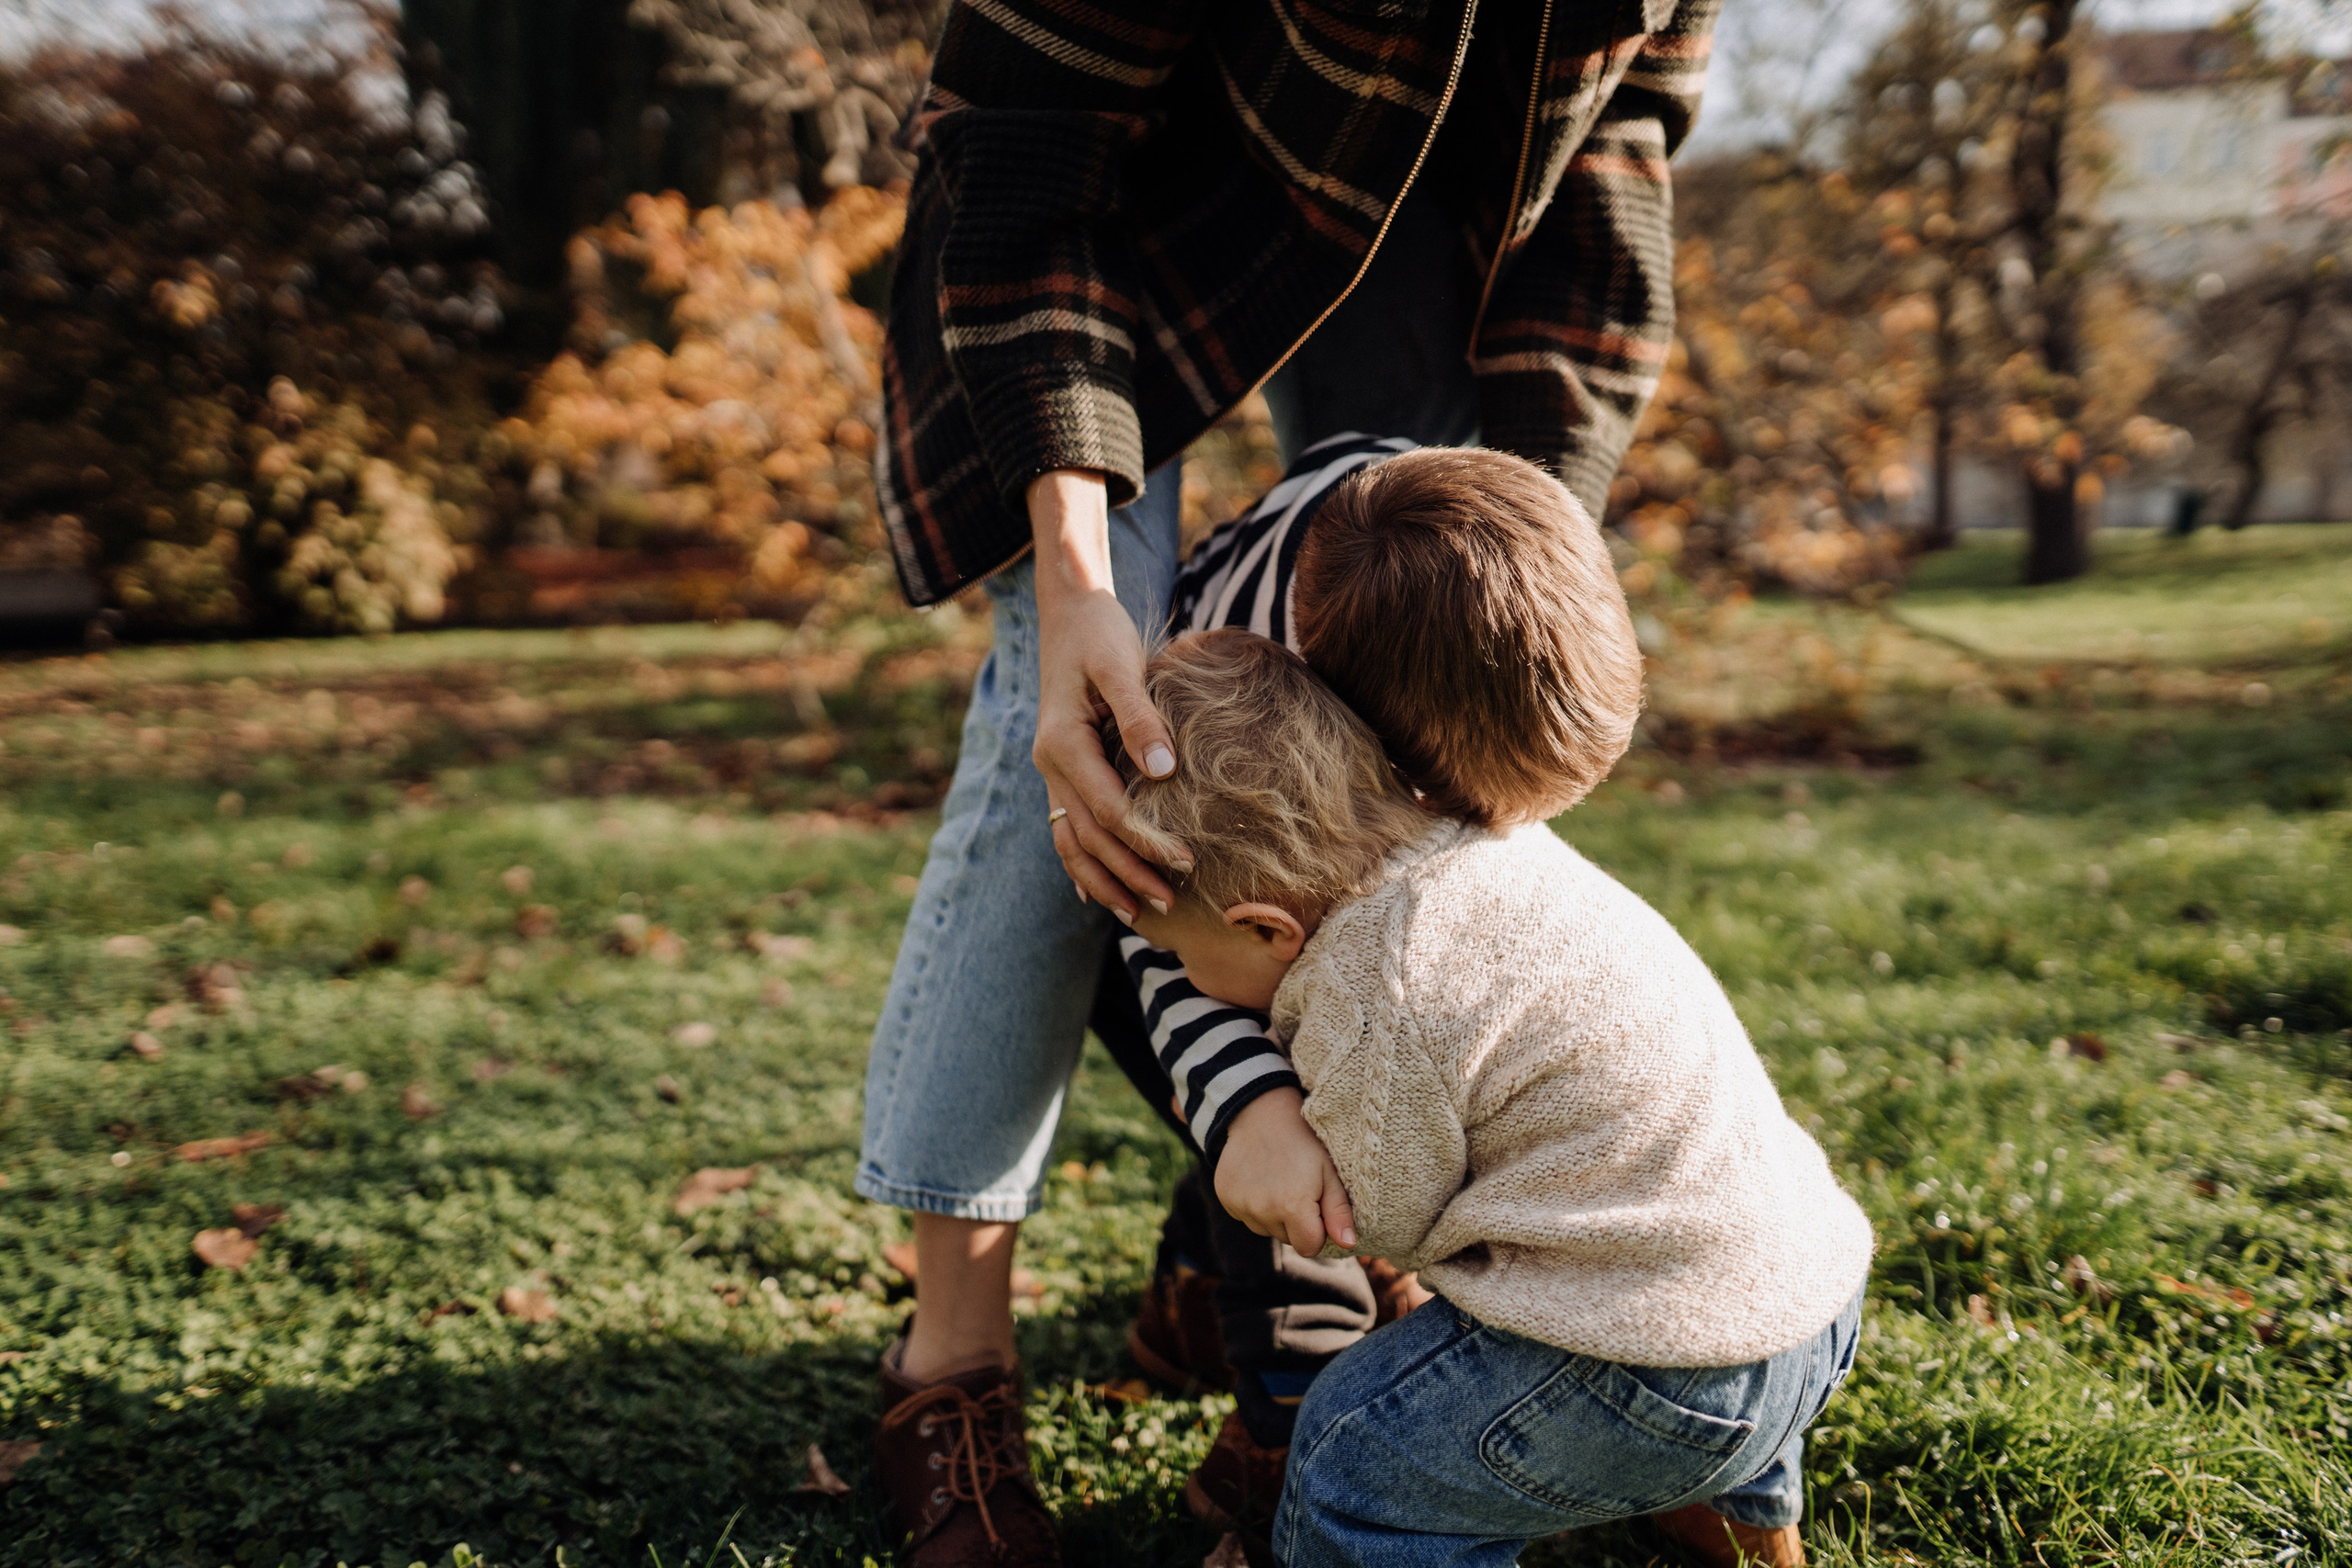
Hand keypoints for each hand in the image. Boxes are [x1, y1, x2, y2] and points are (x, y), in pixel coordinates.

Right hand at [1027, 469, 1187, 916]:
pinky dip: (1082, 862)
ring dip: (1104, 879)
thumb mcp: (1121, 664)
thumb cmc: (1100, 633)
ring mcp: (1052, 769)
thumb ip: (1140, 717)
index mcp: (1063, 742)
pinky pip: (1066, 826)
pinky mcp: (1063, 769)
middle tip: (1171, 903)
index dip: (1145, 840)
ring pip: (1071, 840)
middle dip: (1128, 873)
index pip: (1107, 809)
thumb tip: (1164, 771)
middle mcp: (1050, 763)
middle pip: (1087, 836)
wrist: (1070, 611)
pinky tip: (1100, 892)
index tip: (1186, 861)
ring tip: (1140, 912)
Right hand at [1213, 1088, 1355, 1255]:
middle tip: (1299, 1188)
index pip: (1309, 1247)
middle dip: (1296, 1223)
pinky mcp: (1225, 1198)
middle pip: (1287, 1240)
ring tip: (1279, 1182)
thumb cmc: (1304, 1143)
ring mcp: (1240, 1205)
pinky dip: (1255, 1206)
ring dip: (1274, 1215)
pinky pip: (1246, 1218)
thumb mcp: (1329, 1173)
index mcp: (1292, 1206)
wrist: (1262, 1114)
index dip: (1318, 1231)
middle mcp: (1262, 1210)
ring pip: (1266, 1230)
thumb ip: (1339, 1212)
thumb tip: (1348, 1244)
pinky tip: (1261, 1181)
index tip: (1318, 1207)